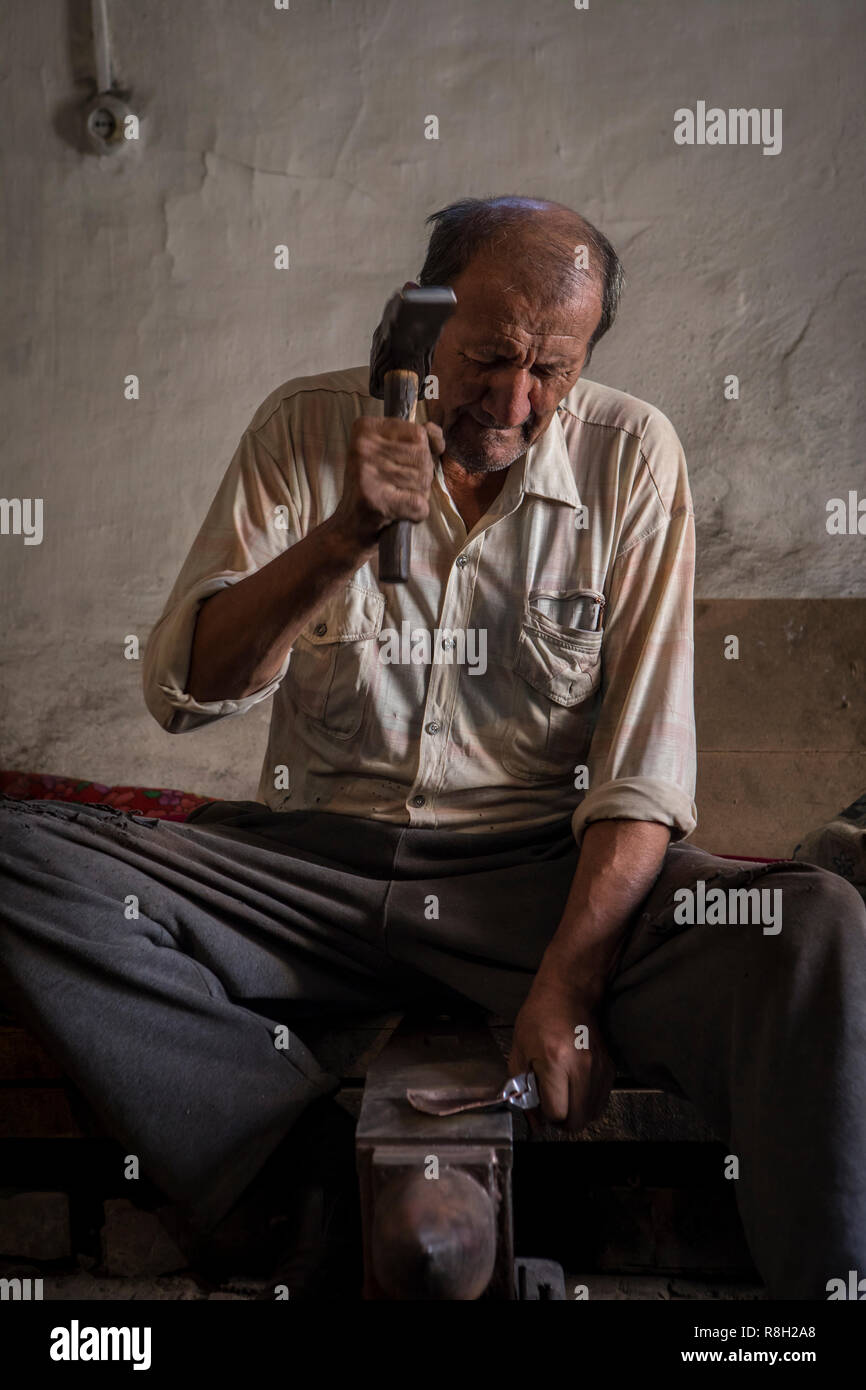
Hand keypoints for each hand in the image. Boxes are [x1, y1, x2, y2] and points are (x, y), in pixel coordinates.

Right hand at [332, 416, 445, 549]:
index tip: (402, 464)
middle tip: (398, 486)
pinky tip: (399, 512)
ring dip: (418, 494)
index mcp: (365, 428)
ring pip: (423, 480)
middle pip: (423, 456)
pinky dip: (416, 513)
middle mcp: (363, 447)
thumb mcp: (389, 451)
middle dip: (421, 475)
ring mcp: (367, 473)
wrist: (350, 524)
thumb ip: (416, 438)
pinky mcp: (375, 500)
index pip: (418, 433)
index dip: (422, 452)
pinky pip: (419, 504)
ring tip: (396, 498)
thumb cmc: (375, 485)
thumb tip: (437, 438)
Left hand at [507, 977, 616, 1135]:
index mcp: (555, 1061)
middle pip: (578, 1121)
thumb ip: (522, 1089)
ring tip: (564, 1098)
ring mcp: (599, 1068)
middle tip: (552, 1109)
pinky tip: (576, 1089)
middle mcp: (581, 1067)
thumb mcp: (520, 1052)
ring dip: (577, 1114)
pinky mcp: (610, 1067)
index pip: (557, 1113)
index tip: (540, 1107)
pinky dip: (588, 1103)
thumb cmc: (541, 1016)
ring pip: (593, 1114)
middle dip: (562, 1122)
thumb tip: (534, 1121)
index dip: (546, 1116)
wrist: (569, 993)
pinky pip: (601, 1101)